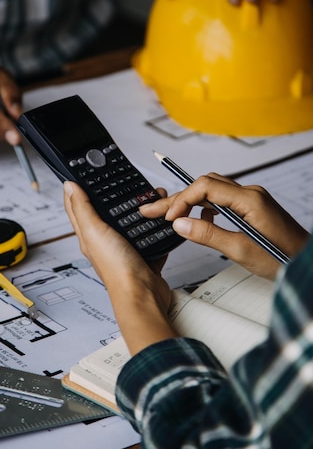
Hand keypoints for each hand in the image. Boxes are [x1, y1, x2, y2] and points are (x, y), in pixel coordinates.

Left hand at [63, 182, 175, 353]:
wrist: (143, 296)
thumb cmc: (117, 270)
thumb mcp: (95, 232)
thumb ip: (83, 208)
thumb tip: (69, 186)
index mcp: (89, 235)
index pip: (77, 207)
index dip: (76, 190)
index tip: (80, 174)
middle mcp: (105, 241)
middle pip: (104, 212)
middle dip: (110, 195)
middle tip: (114, 180)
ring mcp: (124, 248)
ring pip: (128, 222)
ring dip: (135, 209)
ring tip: (142, 195)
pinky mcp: (143, 254)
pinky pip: (148, 236)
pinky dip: (153, 226)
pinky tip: (157, 217)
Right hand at [141, 174, 308, 278]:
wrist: (307, 262)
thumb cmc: (283, 258)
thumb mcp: (241, 250)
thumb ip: (208, 235)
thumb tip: (179, 224)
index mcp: (249, 199)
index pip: (205, 187)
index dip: (182, 200)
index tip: (168, 217)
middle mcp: (250, 193)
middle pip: (204, 186)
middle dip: (176, 198)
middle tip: (150, 209)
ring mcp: (251, 199)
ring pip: (211, 191)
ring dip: (188, 202)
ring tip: (167, 215)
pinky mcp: (252, 207)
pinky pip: (221, 200)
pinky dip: (204, 208)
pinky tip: (198, 222)